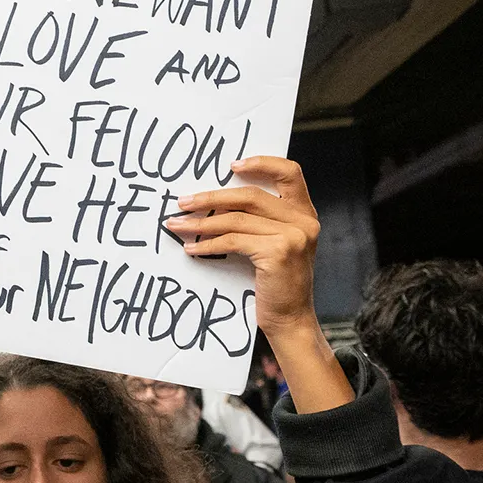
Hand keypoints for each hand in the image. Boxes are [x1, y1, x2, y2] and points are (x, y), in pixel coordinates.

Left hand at [168, 156, 349, 413]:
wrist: (290, 320)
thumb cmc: (276, 283)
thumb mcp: (277, 244)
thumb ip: (262, 221)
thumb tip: (215, 199)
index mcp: (304, 213)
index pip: (290, 173)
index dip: (262, 163)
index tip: (231, 164)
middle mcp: (303, 221)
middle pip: (251, 195)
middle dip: (211, 197)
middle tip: (182, 202)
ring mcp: (293, 236)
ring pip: (236, 219)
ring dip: (201, 222)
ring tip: (177, 225)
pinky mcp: (277, 253)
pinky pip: (232, 241)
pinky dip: (207, 244)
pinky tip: (191, 249)